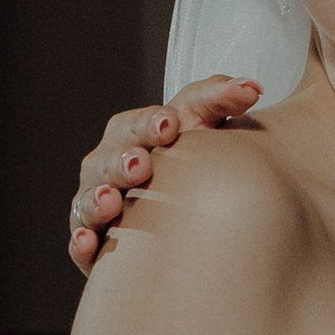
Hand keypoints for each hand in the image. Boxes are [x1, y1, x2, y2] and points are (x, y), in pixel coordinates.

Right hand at [68, 73, 260, 270]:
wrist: (190, 215)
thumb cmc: (191, 160)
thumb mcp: (204, 126)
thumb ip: (221, 100)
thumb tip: (253, 87)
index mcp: (130, 137)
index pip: (132, 125)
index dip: (147, 124)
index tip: (170, 125)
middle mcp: (108, 170)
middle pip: (104, 162)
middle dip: (120, 162)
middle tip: (142, 164)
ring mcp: (98, 207)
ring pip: (88, 202)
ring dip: (96, 201)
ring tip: (113, 201)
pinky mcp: (96, 247)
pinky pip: (82, 246)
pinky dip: (81, 243)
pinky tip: (87, 243)